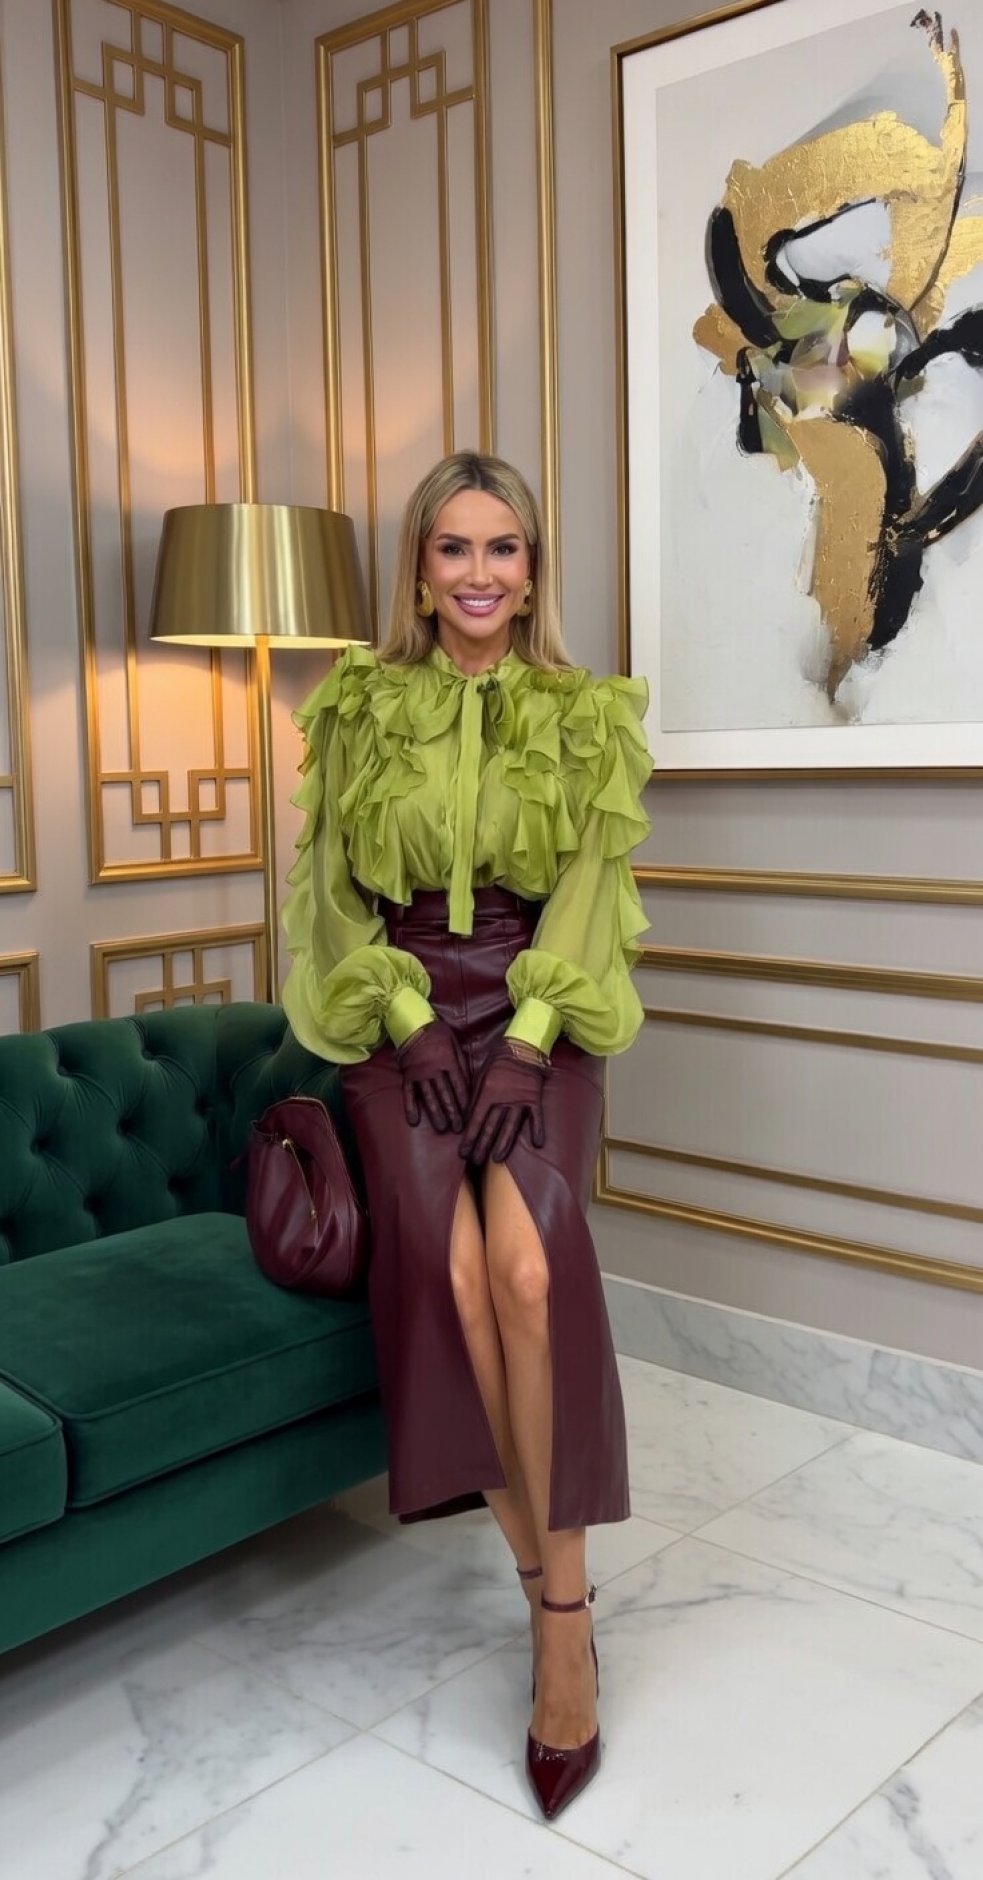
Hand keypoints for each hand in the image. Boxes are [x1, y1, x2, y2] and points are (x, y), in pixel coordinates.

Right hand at [395, 1019, 469, 1132]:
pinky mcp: (407, 1076)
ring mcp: (419, 1074)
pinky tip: (414, 1121)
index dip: (464, 1102)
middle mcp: (434, 1070)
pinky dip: (410, 1107)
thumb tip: (470, 1084)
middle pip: (445, 1094)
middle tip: (458, 1128)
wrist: (413, 1024)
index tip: (469, 1116)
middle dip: (452, 1112)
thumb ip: (462, 1064)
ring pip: (429, 1097)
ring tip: (442, 1128)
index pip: (459, 1086)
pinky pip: (408, 1094)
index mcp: (449, 1062)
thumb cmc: (438, 1034)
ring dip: (436, 1114)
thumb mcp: (455, 1044)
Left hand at [459, 1039, 550, 1165]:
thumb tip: (465, 1120)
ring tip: (496, 1159)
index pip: (475, 1121)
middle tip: (475, 1161)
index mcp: (487, 1093)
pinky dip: (537, 1131)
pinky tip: (537, 1145)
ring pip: (511, 1127)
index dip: (469, 1138)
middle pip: (491, 1128)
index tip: (463, 1153)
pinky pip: (537, 1118)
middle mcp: (503, 1100)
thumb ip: (474, 1098)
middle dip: (482, 1146)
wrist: (521, 1047)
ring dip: (503, 1144)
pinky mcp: (535, 1099)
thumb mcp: (479, 1077)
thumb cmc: (496, 1063)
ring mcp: (520, 1101)